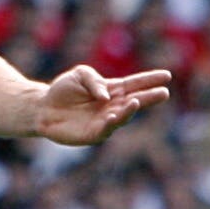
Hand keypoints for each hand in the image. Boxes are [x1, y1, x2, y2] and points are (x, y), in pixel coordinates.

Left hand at [35, 65, 171, 145]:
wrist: (42, 108)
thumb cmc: (63, 91)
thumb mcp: (79, 75)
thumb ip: (94, 80)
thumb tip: (106, 95)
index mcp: (112, 90)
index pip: (134, 84)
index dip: (149, 80)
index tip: (167, 75)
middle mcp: (113, 106)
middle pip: (135, 101)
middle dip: (149, 97)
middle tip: (164, 93)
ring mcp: (105, 120)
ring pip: (122, 116)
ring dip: (130, 110)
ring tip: (136, 101)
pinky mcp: (93, 134)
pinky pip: (105, 129)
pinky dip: (110, 123)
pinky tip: (113, 116)